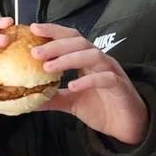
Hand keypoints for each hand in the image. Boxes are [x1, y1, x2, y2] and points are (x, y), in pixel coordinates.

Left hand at [29, 23, 147, 144]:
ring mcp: (112, 71)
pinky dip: (88, 80)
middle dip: (56, 45)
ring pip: (93, 55)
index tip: (33, 29)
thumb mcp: (71, 102)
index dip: (53, 31)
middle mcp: (100, 61)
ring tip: (48, 67)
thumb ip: (52, 97)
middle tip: (35, 52)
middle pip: (79, 42)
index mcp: (88, 60)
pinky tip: (73, 86)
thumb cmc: (102, 108)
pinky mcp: (120, 86)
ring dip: (69, 59)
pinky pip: (106, 78)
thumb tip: (28, 98)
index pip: (70, 38)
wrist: (126, 126)